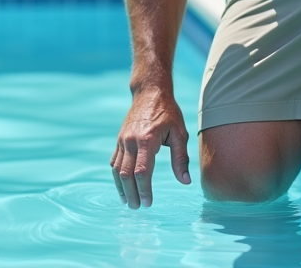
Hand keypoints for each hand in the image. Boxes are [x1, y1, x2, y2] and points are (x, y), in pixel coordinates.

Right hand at [111, 86, 190, 207]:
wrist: (149, 92)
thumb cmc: (168, 112)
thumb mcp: (179, 133)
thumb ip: (181, 158)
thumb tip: (185, 181)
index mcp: (147, 140)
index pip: (142, 172)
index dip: (144, 190)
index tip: (148, 203)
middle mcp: (131, 141)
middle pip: (126, 174)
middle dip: (131, 193)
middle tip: (136, 208)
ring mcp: (123, 140)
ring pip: (117, 169)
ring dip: (121, 187)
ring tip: (127, 201)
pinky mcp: (119, 139)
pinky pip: (114, 161)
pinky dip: (116, 175)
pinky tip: (121, 185)